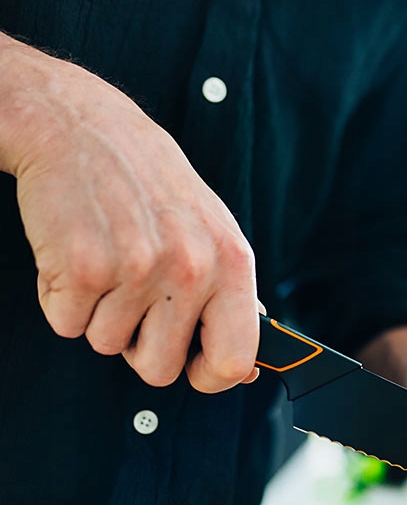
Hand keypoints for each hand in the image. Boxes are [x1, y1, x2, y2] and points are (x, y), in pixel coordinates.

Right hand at [1, 38, 259, 391]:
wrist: (82, 126)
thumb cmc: (150, 183)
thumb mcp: (213, 231)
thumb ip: (231, 298)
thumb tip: (246, 368)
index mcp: (231, 262)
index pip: (235, 359)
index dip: (212, 378)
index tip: (196, 370)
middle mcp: (190, 268)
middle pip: (160, 369)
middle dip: (141, 345)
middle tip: (135, 296)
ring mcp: (136, 270)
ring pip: (108, 346)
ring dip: (100, 315)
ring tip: (108, 260)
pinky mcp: (80, 269)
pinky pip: (66, 325)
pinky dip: (62, 298)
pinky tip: (76, 254)